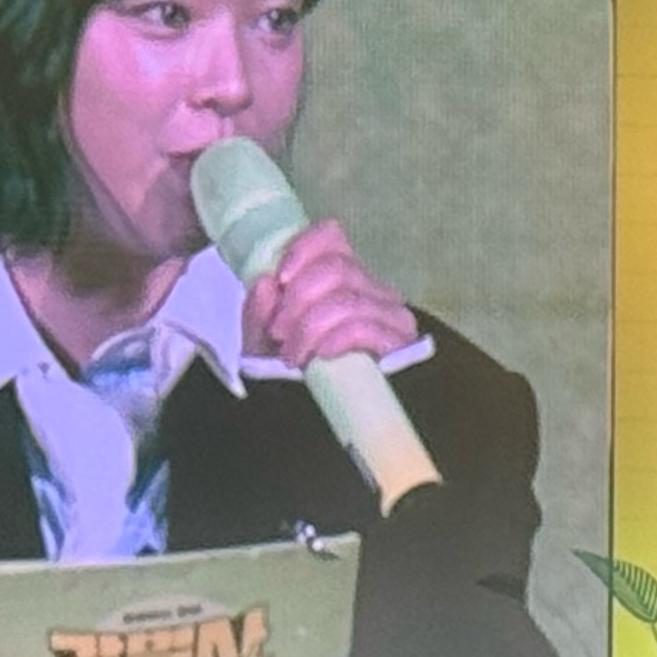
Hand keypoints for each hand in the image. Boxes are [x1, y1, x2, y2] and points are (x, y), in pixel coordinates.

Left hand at [245, 217, 416, 368]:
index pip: (330, 236)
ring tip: (292, 356)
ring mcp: (389, 313)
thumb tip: (265, 284)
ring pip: (347, 299)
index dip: (302, 249)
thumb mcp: (262, 343)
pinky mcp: (399, 342)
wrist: (315, 421)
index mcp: (338, 277)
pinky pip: (365, 326)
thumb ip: (257, 313)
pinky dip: (335, 338)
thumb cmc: (295, 373)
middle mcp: (369, 287)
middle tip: (277, 331)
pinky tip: (321, 355)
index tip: (279, 279)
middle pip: (336, 268)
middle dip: (298, 299)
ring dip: (310, 326)